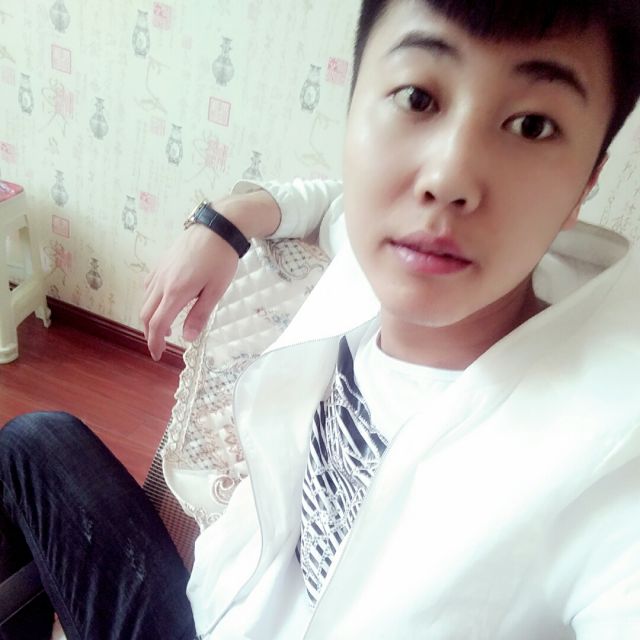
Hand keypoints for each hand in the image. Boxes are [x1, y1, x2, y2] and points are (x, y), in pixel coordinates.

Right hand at [140, 224, 238, 360]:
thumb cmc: (221, 259)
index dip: (155, 343)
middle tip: (159, 345)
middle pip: (146, 314)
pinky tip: (162, 302)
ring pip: (145, 300)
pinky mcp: (161, 263)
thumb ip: (199, 315)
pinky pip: (148, 286)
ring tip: (163, 327)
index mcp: (175, 292)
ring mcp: (159, 271)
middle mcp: (162, 283)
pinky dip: (150, 300)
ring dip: (149, 317)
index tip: (158, 355)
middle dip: (149, 333)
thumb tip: (187, 337)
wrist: (217, 227)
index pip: (157, 325)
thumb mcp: (215, 290)